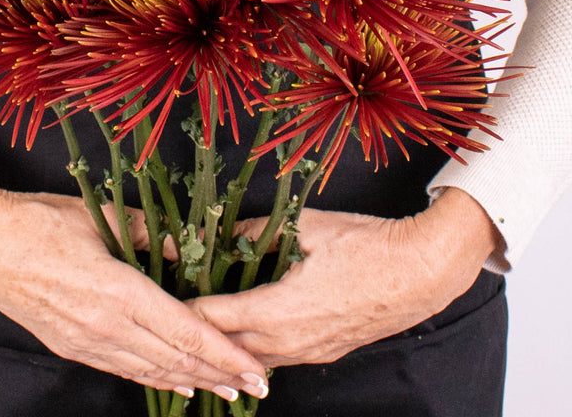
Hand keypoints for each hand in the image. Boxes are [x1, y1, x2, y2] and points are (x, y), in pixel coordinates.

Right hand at [0, 165, 268, 399]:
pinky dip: (153, 379)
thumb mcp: (97, 216)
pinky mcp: (68, 346)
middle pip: (172, 359)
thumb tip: (187, 246)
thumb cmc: (38, 222)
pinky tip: (173, 384)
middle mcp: (102, 325)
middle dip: (219, 374)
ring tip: (225, 392)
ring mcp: (83, 341)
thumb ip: (149, 232)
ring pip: (148, 370)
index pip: (182, 330)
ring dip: (190, 382)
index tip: (254, 367)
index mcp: (115, 289)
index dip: (222, 352)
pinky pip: (121, 368)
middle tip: (256, 386)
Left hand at [189, 187, 502, 365]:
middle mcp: (291, 341)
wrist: (422, 272)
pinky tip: (247, 335)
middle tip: (176, 315)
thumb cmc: (367, 245)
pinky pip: (280, 359)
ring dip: (228, 347)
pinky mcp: (326, 352)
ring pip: (255, 360)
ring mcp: (311, 352)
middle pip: (229, 348)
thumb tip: (223, 228)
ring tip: (204, 328)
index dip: (188, 310)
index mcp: (280, 311)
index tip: (166, 301)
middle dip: (201, 334)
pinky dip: (255, 350)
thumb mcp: (306, 227)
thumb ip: (258, 231)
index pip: (217, 319)